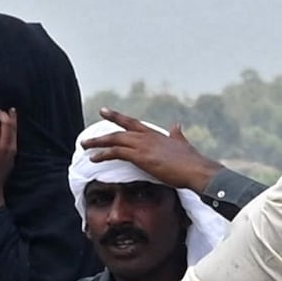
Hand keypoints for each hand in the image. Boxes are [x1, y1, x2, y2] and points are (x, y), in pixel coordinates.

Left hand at [87, 114, 218, 194]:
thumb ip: (177, 134)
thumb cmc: (191, 161)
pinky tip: (93, 158)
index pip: (133, 123)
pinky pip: (116, 152)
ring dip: (98, 143)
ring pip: (115, 140)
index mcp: (155, 134)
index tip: (105, 111)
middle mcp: (147, 136)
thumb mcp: (182, 143)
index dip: (118, 118)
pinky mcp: (141, 156)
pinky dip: (103, 154)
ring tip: (85, 146)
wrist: (196, 169)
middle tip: (87, 134)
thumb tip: (176, 125)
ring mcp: (143, 145)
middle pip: (120, 129)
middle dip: (103, 129)